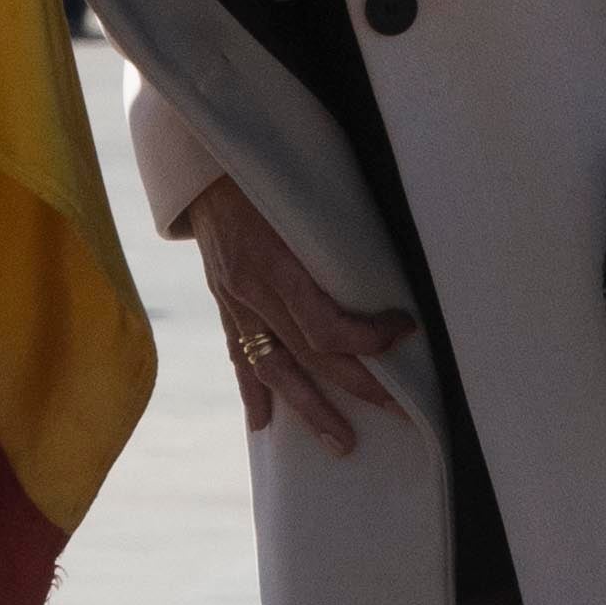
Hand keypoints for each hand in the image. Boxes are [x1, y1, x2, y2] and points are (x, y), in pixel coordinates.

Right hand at [175, 179, 423, 454]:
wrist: (199, 160)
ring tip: (341, 444)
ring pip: (275, 370)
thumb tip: (388, 263)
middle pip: (309, 356)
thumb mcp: (303, 191)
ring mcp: (233, 302)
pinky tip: (264, 425)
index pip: (325, 325)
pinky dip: (254, 392)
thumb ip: (336, 230)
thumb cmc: (262, 166)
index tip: (406, 331)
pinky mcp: (223, 303)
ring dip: (311, 410)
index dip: (369, 339)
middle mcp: (251, 292)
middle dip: (358, 388)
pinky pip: (240, 356)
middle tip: (400, 414)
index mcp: (274, 262)